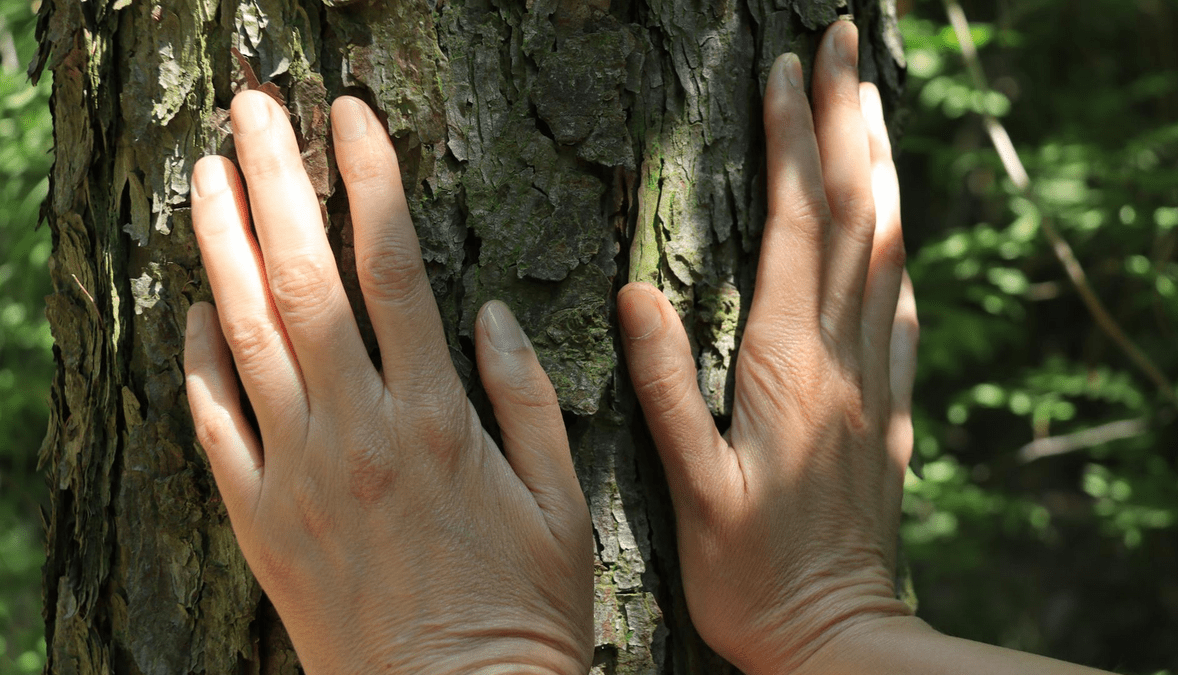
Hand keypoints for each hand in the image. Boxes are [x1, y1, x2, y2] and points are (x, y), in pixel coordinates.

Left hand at [184, 92, 592, 673]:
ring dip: (221, 243)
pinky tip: (193, 301)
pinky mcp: (259, 516)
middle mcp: (357, 430)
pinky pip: (214, 421)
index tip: (354, 116)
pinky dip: (198, 355)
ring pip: (246, 334)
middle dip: (278, 179)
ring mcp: (296, 472)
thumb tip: (491, 310)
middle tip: (254, 107)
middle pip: (304, 278)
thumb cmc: (521, 610)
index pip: (395, 268)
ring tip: (206, 172)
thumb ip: (527, 398)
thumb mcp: (563, 504)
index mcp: (437, 418)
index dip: (372, 180)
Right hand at [618, 21, 917, 673]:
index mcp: (787, 365)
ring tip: (872, 104)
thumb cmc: (750, 573)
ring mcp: (871, 379)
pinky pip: (899, 307)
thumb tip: (636, 293)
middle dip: (846, 122)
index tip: (783, 69)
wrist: (837, 636)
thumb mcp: (690, 488)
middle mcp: (839, 357)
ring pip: (886, 249)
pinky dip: (897, 249)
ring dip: (879, 168)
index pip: (796, 225)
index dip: (791, 141)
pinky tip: (895, 228)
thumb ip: (665, 388)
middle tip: (843, 45)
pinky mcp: (886, 409)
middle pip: (854, 215)